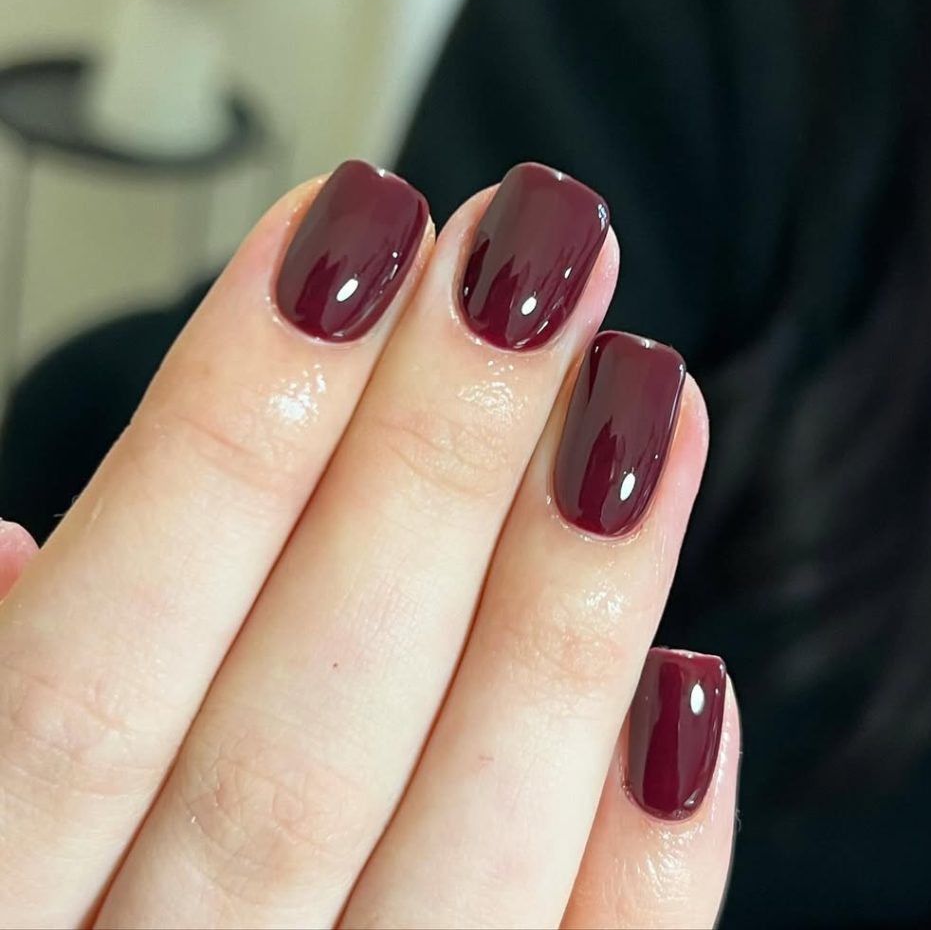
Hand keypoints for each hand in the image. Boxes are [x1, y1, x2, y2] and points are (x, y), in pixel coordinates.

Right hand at [0, 161, 737, 928]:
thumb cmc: (44, 881)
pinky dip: (641, 870)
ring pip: (466, 848)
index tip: (350, 233)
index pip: (90, 668)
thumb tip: (17, 549)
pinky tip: (695, 693)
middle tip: (536, 254)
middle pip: (301, 731)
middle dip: (431, 462)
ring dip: (570, 608)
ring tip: (645, 387)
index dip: (224, 433)